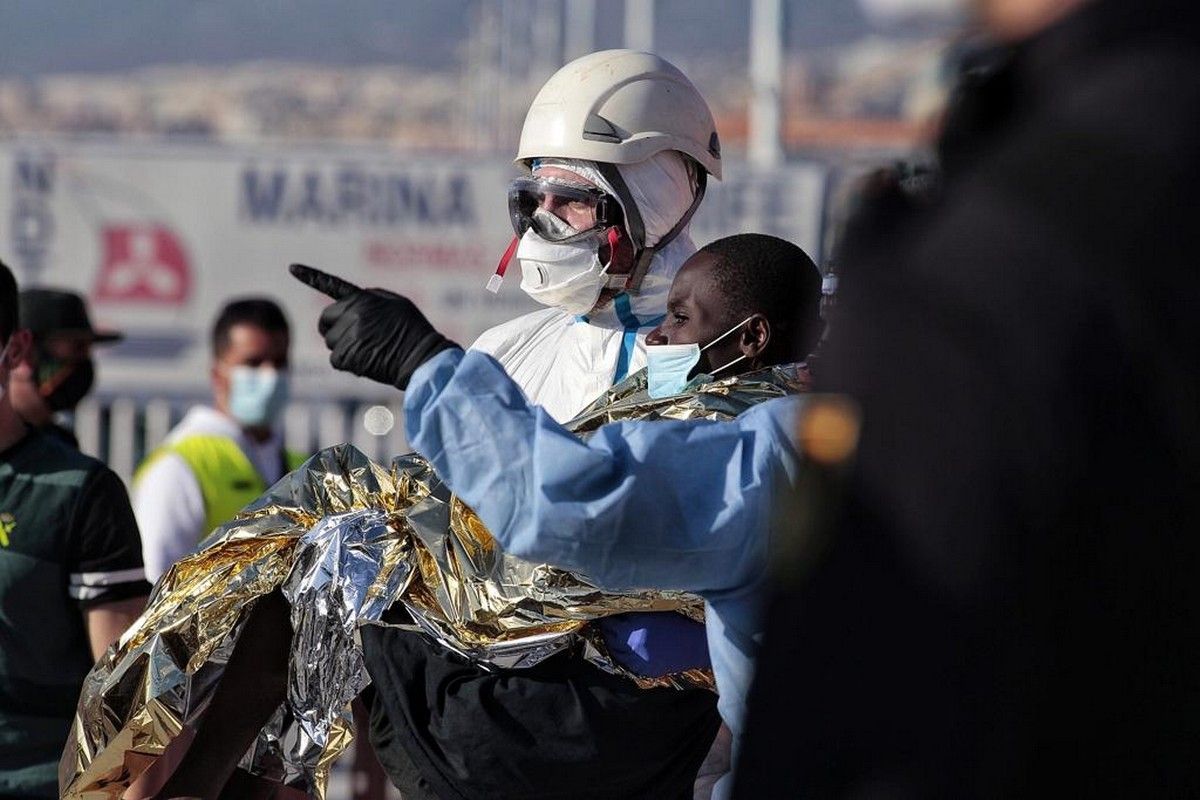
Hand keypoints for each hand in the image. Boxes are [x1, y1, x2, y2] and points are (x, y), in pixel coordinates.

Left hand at [290, 264, 457, 389]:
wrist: (422, 357)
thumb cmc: (413, 331)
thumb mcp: (397, 304)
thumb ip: (371, 300)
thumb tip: (350, 305)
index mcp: (364, 298)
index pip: (332, 284)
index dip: (310, 276)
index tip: (292, 267)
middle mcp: (353, 312)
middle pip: (325, 321)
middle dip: (334, 330)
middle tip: (355, 338)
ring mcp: (349, 333)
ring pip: (330, 342)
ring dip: (344, 348)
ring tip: (370, 349)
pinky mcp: (347, 354)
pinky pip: (335, 359)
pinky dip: (347, 363)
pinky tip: (367, 361)